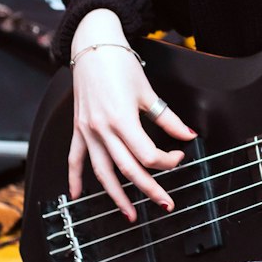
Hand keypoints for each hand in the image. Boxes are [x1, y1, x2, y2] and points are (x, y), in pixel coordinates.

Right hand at [66, 14, 196, 220]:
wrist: (93, 47)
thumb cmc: (120, 65)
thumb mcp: (148, 92)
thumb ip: (168, 118)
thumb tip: (188, 135)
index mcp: (122, 120)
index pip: (147, 154)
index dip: (168, 161)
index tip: (179, 156)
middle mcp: (102, 130)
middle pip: (128, 169)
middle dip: (148, 189)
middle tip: (165, 203)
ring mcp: (87, 131)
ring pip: (102, 172)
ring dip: (116, 196)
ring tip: (130, 214)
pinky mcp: (78, 129)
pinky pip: (75, 159)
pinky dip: (74, 179)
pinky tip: (78, 196)